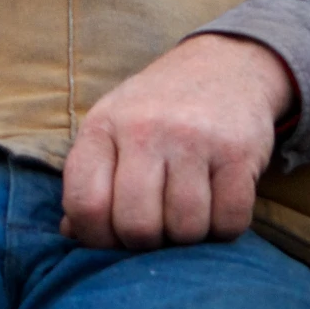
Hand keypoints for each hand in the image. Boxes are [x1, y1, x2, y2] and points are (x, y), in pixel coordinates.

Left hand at [60, 33, 296, 249]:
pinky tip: (218, 204)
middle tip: (157, 226)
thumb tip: (71, 233)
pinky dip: (224, 228)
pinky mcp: (238, 151)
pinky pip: (230, 222)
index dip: (97, 239)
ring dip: (188, 237)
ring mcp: (194, 139)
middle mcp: (145, 129)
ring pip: (185, 229)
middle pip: (136, 226)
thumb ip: (89, 179)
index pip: (85, 204)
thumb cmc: (159, 110)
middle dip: (147, 243)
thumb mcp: (113, 127)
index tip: (114, 236)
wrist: (225, 65)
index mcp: (103, 126)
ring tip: (187, 211)